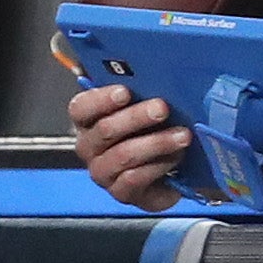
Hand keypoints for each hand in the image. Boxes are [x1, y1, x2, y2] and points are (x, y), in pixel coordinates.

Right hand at [67, 78, 191, 211]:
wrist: (170, 167)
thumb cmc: (150, 128)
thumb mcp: (143, 104)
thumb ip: (135, 87)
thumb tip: (131, 68)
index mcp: (87, 121)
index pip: (81, 108)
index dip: (101, 100)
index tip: (125, 92)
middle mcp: (89, 148)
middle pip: (105, 130)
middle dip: (136, 117)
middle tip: (162, 108)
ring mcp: (103, 173)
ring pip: (123, 155)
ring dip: (155, 143)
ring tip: (182, 135)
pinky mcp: (121, 193)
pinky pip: (135, 179)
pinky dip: (158, 166)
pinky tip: (176, 156)